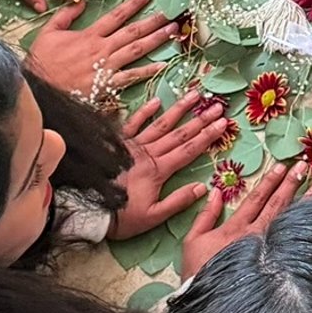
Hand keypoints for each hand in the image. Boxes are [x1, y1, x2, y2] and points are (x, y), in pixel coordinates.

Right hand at [25, 0, 179, 96]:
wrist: (39, 92)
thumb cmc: (42, 64)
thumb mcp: (47, 33)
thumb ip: (65, 16)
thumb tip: (81, 1)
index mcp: (88, 36)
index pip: (116, 16)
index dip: (133, 4)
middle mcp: (101, 49)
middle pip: (132, 32)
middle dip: (152, 21)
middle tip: (171, 12)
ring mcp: (106, 68)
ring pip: (136, 51)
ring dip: (156, 40)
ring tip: (172, 32)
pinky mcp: (107, 86)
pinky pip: (131, 77)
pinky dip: (147, 71)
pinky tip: (162, 65)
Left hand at [109, 91, 233, 238]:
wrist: (88, 211)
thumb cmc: (122, 217)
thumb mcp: (153, 217)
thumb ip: (178, 201)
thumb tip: (203, 187)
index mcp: (158, 171)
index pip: (189, 150)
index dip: (208, 136)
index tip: (223, 123)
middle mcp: (148, 154)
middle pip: (180, 134)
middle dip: (201, 119)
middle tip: (217, 105)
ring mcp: (133, 147)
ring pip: (160, 124)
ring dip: (179, 109)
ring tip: (194, 95)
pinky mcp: (118, 145)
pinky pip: (133, 124)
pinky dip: (144, 112)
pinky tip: (156, 101)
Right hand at [180, 155, 311, 280]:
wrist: (211, 302)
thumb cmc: (199, 273)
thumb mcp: (193, 241)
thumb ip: (205, 215)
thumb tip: (214, 191)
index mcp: (236, 228)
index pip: (257, 199)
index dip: (270, 182)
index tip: (282, 166)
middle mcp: (256, 236)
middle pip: (277, 205)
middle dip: (290, 184)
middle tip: (304, 166)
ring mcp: (269, 251)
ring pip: (290, 221)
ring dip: (305, 202)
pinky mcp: (278, 265)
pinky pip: (294, 243)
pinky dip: (307, 230)